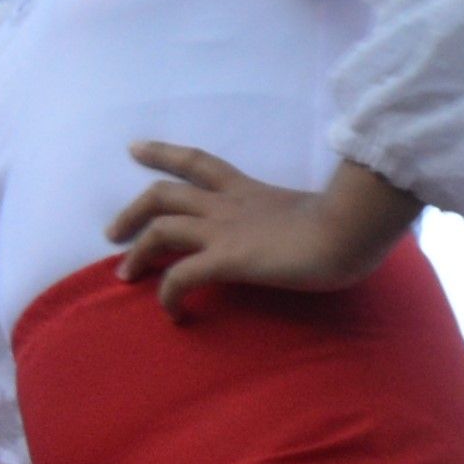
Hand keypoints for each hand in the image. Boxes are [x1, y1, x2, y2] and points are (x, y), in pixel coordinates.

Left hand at [105, 148, 416, 313]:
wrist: (350, 231)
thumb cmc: (348, 225)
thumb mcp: (318, 215)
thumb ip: (305, 220)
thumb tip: (322, 233)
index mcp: (249, 191)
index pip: (199, 163)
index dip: (164, 153)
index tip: (135, 149)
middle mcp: (229, 205)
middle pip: (164, 193)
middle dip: (133, 210)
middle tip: (114, 231)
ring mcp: (224, 230)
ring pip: (161, 228)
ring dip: (137, 251)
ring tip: (125, 274)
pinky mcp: (226, 258)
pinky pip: (180, 276)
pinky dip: (168, 294)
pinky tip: (172, 313)